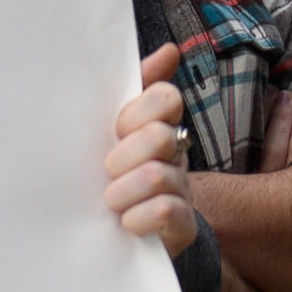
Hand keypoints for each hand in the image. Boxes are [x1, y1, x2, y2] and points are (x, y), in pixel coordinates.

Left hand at [107, 42, 196, 256]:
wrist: (118, 241)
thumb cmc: (112, 179)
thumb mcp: (113, 134)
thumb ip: (135, 90)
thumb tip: (170, 50)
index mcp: (157, 127)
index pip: (165, 98)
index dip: (136, 114)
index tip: (116, 131)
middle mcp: (176, 155)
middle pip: (159, 136)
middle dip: (125, 156)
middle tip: (108, 172)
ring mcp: (182, 191)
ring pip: (158, 175)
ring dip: (124, 191)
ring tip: (111, 202)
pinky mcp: (183, 228)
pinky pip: (167, 210)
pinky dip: (139, 217)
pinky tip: (126, 224)